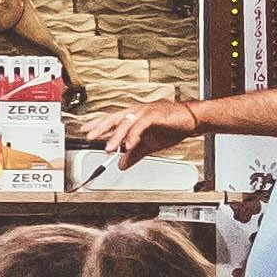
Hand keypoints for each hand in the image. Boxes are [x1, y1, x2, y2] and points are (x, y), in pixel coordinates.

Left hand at [92, 99, 206, 160]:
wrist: (192, 120)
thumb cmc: (171, 126)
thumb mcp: (149, 145)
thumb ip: (134, 153)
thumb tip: (122, 165)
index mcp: (133, 116)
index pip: (111, 119)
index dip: (97, 124)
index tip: (85, 130)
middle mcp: (136, 111)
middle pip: (114, 118)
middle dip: (100, 127)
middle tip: (89, 137)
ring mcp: (145, 111)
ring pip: (125, 122)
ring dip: (116, 136)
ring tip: (109, 148)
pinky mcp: (155, 114)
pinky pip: (140, 125)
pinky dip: (134, 135)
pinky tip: (129, 145)